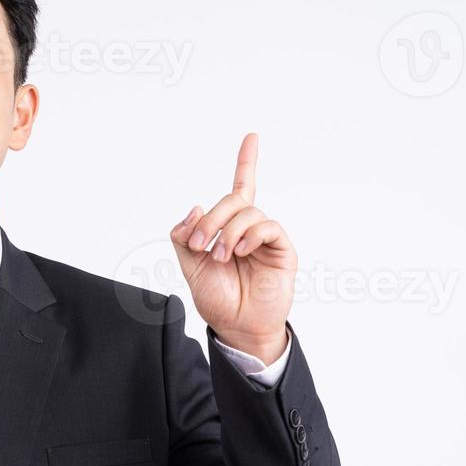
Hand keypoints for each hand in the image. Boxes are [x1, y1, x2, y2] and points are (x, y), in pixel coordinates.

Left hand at [169, 133, 295, 361]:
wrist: (237, 328)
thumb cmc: (218, 299)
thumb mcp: (189, 267)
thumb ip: (184, 236)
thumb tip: (195, 207)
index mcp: (229, 229)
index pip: (241, 188)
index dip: (247, 162)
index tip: (252, 137)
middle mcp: (249, 229)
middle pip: (233, 200)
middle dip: (210, 218)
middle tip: (198, 245)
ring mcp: (266, 239)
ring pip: (247, 211)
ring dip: (227, 232)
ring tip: (221, 257)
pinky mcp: (281, 250)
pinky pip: (268, 226)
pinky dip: (249, 234)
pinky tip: (240, 251)